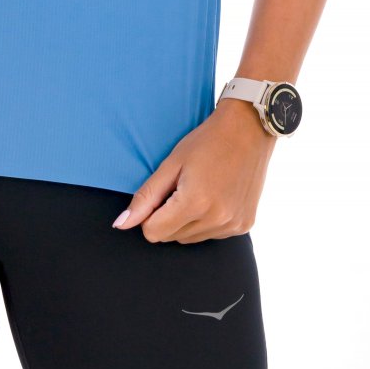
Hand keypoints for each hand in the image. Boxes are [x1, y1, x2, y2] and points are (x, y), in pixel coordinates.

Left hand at [112, 100, 274, 242]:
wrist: (248, 130)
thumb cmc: (207, 141)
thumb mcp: (171, 164)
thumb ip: (145, 197)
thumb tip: (121, 224)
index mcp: (195, 203)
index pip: (153, 233)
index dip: (150, 215)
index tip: (161, 193)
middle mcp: (217, 219)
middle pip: (171, 238)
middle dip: (168, 217)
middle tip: (182, 186)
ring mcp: (233, 225)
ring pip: (190, 238)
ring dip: (187, 221)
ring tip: (200, 189)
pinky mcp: (243, 225)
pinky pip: (211, 234)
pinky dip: (207, 221)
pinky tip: (215, 196)